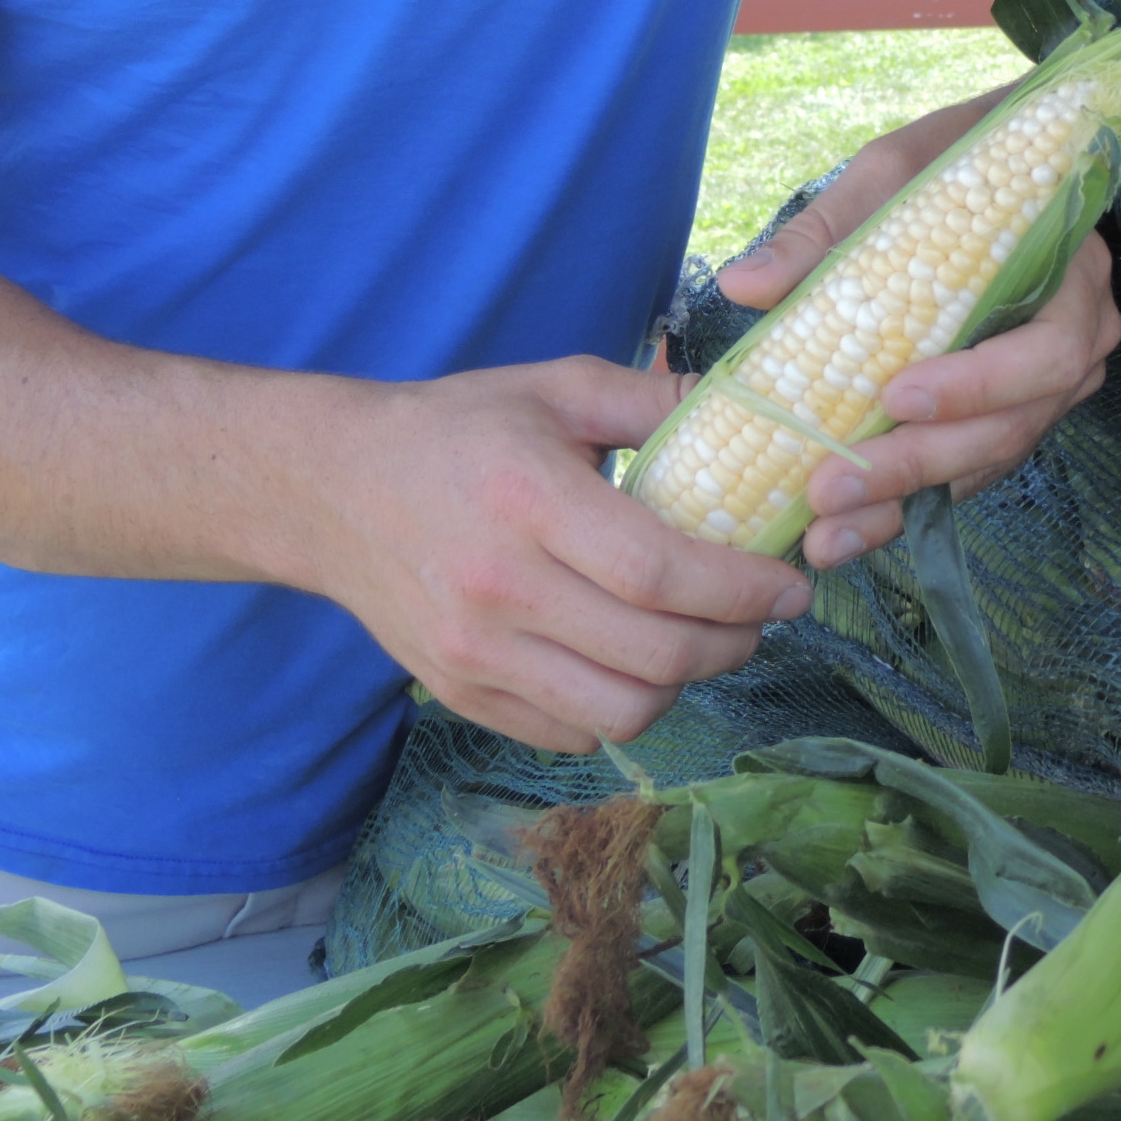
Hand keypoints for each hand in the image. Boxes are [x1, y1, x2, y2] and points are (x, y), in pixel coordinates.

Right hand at [322, 356, 813, 755]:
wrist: (329, 490)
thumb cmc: (454, 430)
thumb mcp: (553, 388)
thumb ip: (652, 399)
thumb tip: (753, 406)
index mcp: (530, 502)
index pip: (663, 576)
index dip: (745, 591)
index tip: (791, 584)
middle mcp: (499, 589)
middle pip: (655, 656)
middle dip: (735, 643)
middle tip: (761, 617)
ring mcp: (475, 654)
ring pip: (621, 712)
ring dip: (683, 684)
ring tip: (701, 642)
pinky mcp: (460, 694)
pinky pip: (571, 732)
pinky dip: (619, 707)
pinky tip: (630, 661)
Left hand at [715, 91, 1120, 569]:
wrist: (1006, 170)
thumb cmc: (954, 165)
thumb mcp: (892, 174)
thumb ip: (824, 231)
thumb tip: (744, 285)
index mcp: (1072, 277)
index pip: (1048, 350)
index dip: (979, 384)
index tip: (895, 395)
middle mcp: (1079, 344)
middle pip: (1013, 424)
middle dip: (919, 462)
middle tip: (832, 489)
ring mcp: (1049, 392)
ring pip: (988, 461)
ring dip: (905, 500)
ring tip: (825, 535)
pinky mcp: (1010, 419)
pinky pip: (968, 472)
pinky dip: (907, 504)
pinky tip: (844, 533)